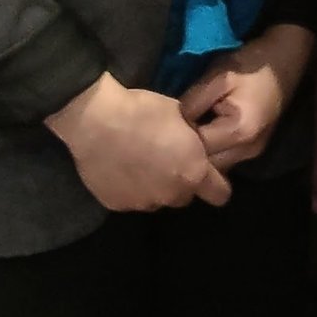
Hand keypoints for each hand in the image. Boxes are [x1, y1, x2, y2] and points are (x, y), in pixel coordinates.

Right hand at [46, 73, 231, 211]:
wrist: (96, 121)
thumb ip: (192, 138)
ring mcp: (143, 203)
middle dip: (180, 181)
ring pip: (157, 199)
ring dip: (154, 185)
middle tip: (166, 158)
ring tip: (138, 161)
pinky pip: (131, 199)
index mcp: (193, 172)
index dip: (216, 182)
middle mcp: (172, 194)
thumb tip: (192, 144)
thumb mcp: (181, 114)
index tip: (207, 170)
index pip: (220, 194)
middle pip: (185, 196)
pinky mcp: (118, 205)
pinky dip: (129, 187)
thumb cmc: (144, 110)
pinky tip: (119, 166)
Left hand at [179, 22, 314, 167]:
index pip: (199, 147)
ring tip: (190, 133)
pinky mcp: (254, 150)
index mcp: (239, 131)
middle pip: (208, 165)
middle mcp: (248, 150)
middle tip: (177, 132)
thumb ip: (195, 100)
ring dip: (202, 154)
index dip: (182, 135)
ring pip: (217, 166)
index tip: (171, 123)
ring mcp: (253, 153)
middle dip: (190, 151)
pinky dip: (214, 152)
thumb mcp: (218, 76)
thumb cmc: (250, 66)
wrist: (283, 62)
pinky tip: (205, 135)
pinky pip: (226, 159)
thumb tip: (176, 121)